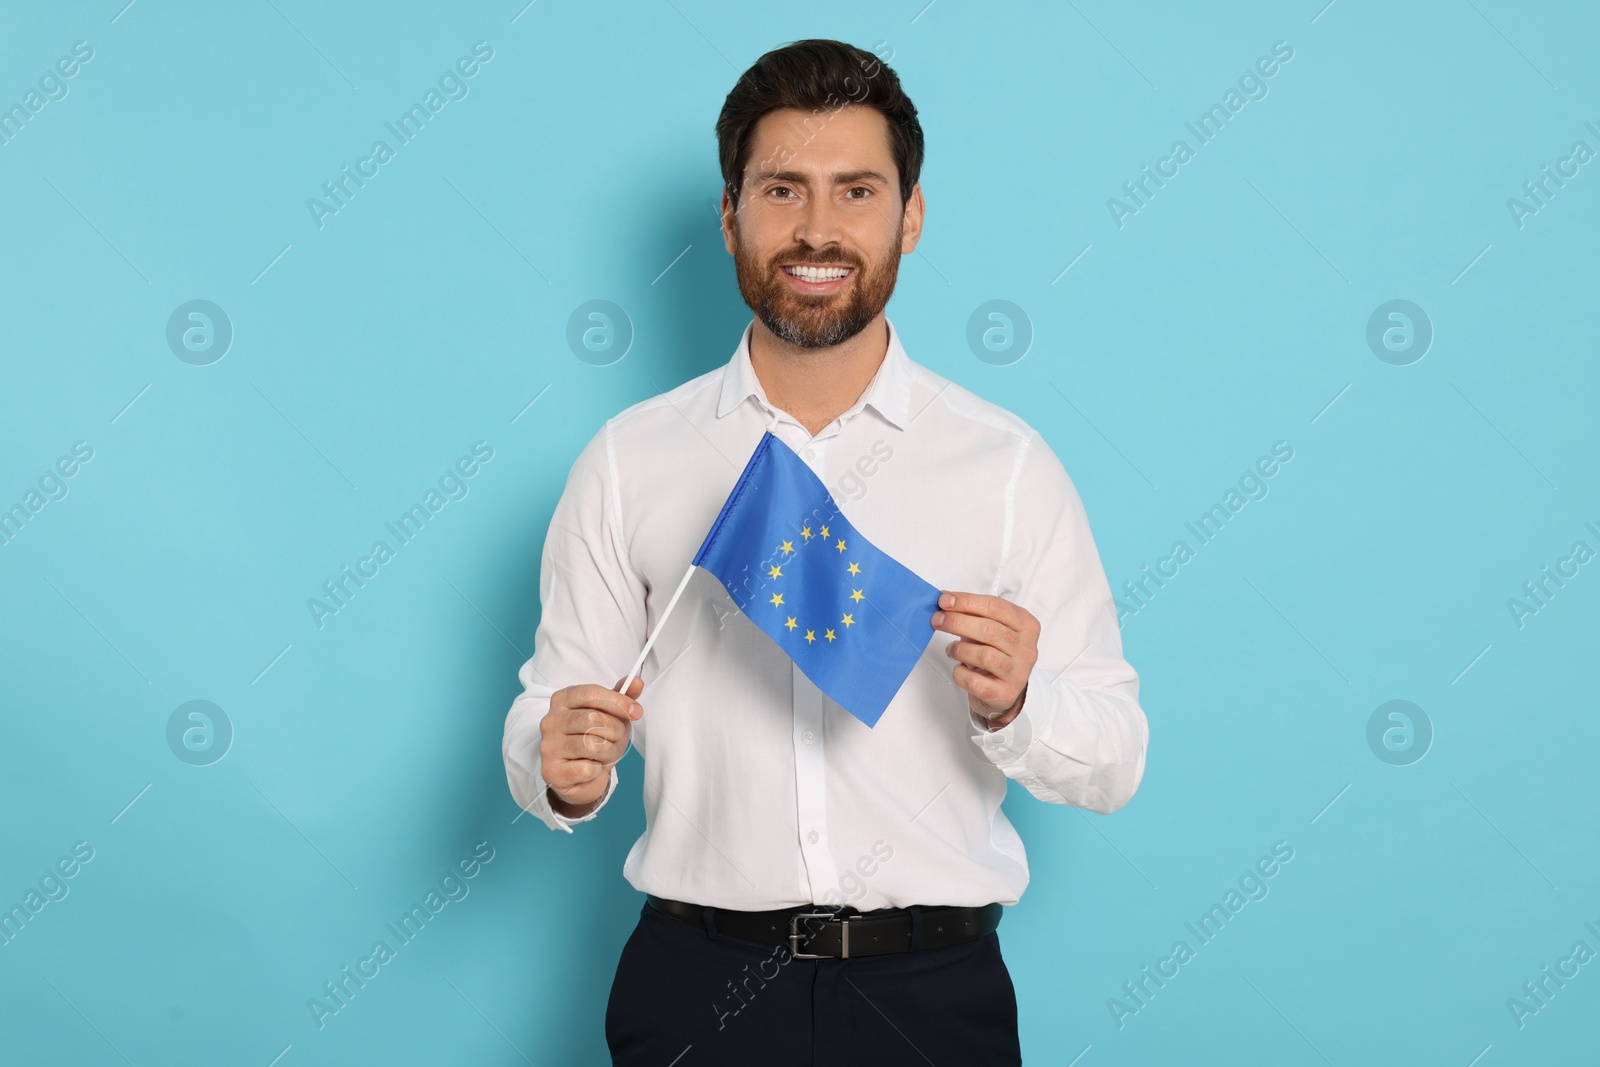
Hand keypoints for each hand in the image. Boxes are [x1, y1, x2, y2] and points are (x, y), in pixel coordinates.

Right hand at [539, 677, 643, 816]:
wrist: (583, 775)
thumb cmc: (597, 739)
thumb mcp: (612, 714)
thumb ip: (623, 697)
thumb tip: (637, 682)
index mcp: (562, 699)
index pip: (591, 693)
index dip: (618, 702)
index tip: (636, 712)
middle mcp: (550, 720)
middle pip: (593, 719)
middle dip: (615, 730)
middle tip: (614, 738)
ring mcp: (548, 746)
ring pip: (591, 744)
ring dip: (608, 751)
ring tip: (603, 753)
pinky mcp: (551, 771)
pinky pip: (587, 768)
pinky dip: (597, 770)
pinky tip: (591, 767)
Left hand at [931, 592, 1038, 728]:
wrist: (1003, 690)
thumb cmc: (995, 653)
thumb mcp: (989, 628)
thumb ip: (971, 613)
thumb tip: (945, 599)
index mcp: (1026, 625)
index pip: (996, 607)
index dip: (967, 602)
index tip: (944, 600)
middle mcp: (1027, 648)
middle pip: (989, 630)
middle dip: (957, 622)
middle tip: (937, 620)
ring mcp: (1018, 672)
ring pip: (984, 655)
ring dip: (959, 649)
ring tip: (950, 649)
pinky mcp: (1005, 693)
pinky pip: (975, 681)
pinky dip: (960, 673)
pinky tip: (959, 668)